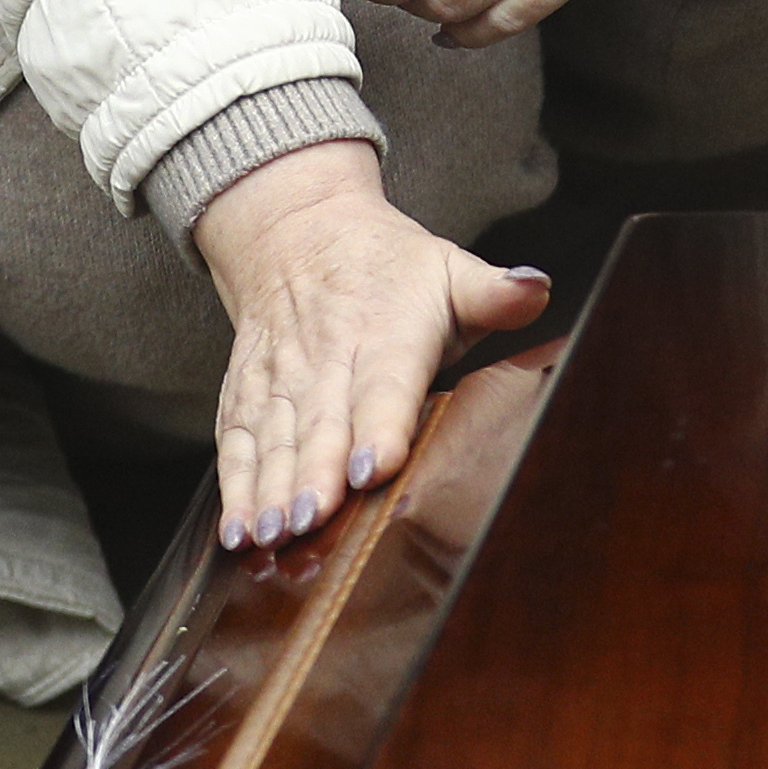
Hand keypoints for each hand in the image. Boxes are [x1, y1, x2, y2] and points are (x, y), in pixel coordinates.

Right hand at [188, 139, 552, 547]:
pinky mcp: (247, 394)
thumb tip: (533, 289)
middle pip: (321, 421)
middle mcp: (327, 356)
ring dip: (270, 490)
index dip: (380, 425)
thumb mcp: (447, 268)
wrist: (299, 232)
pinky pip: (237, 444)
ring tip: (272, 536)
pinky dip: (234, 490)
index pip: (385, 381)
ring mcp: (281, 377)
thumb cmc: (388, 267)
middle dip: (316, 474)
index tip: (377, 465)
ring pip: (274, 438)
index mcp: (386, 330)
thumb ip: (492, 292)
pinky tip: (236, 534)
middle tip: (314, 519)